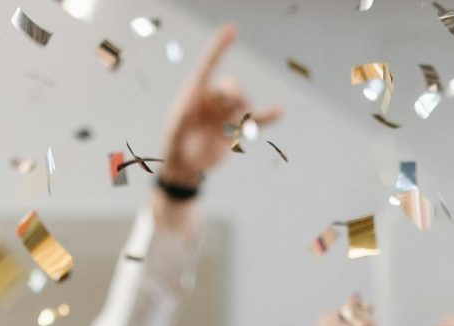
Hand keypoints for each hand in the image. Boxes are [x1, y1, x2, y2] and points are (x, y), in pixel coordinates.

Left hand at [157, 25, 281, 191]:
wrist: (184, 169)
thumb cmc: (173, 148)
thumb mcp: (173, 133)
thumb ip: (180, 121)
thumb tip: (187, 108)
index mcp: (194, 93)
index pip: (208, 64)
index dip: (220, 46)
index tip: (233, 29)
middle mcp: (212, 99)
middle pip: (230, 86)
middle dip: (234, 93)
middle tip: (235, 105)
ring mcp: (224, 113)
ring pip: (242, 103)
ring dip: (243, 112)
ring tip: (234, 127)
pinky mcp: (234, 129)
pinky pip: (254, 121)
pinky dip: (267, 117)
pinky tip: (280, 111)